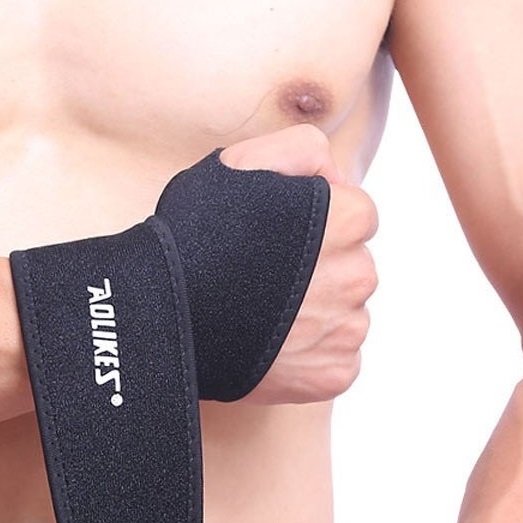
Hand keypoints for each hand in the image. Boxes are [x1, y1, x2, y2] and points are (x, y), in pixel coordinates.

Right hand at [221, 126, 378, 404]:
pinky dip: (309, 358)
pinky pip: (336, 360)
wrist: (163, 319)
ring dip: (314, 316)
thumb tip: (338, 176)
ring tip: (262, 316)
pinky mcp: (334, 374)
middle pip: (352, 269)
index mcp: (349, 219)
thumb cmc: (195, 240)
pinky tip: (272, 347)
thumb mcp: (238, 166)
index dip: (315, 227)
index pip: (356, 217)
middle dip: (319, 272)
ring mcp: (348, 329)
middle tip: (264, 282)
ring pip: (344, 316)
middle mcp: (359, 274)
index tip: (276, 243)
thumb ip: (300, 148)